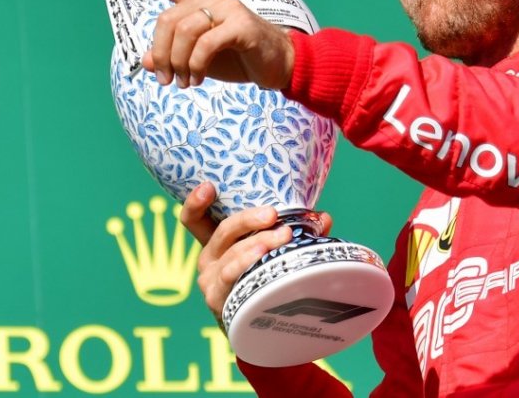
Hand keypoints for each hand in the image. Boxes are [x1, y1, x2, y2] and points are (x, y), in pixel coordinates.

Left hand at [114, 0, 294, 89]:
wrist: (279, 66)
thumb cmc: (239, 59)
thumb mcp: (199, 59)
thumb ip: (173, 56)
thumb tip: (146, 61)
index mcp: (202, 2)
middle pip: (168, 20)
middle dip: (161, 53)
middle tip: (165, 79)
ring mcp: (229, 9)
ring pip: (184, 32)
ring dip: (178, 63)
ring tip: (184, 83)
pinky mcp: (242, 25)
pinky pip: (205, 44)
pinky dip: (195, 66)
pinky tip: (197, 79)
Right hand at [180, 183, 332, 319]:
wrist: (262, 331)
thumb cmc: (267, 282)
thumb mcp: (276, 253)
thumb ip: (297, 233)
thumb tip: (323, 218)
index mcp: (219, 242)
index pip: (195, 220)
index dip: (196, 202)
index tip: (208, 186)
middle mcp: (209, 258)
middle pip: (223, 231)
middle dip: (249, 219)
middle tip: (273, 214)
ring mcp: (211, 280)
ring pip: (231, 254)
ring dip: (258, 243)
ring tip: (282, 236)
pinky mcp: (218, 299)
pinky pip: (232, 277)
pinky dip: (248, 264)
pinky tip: (263, 258)